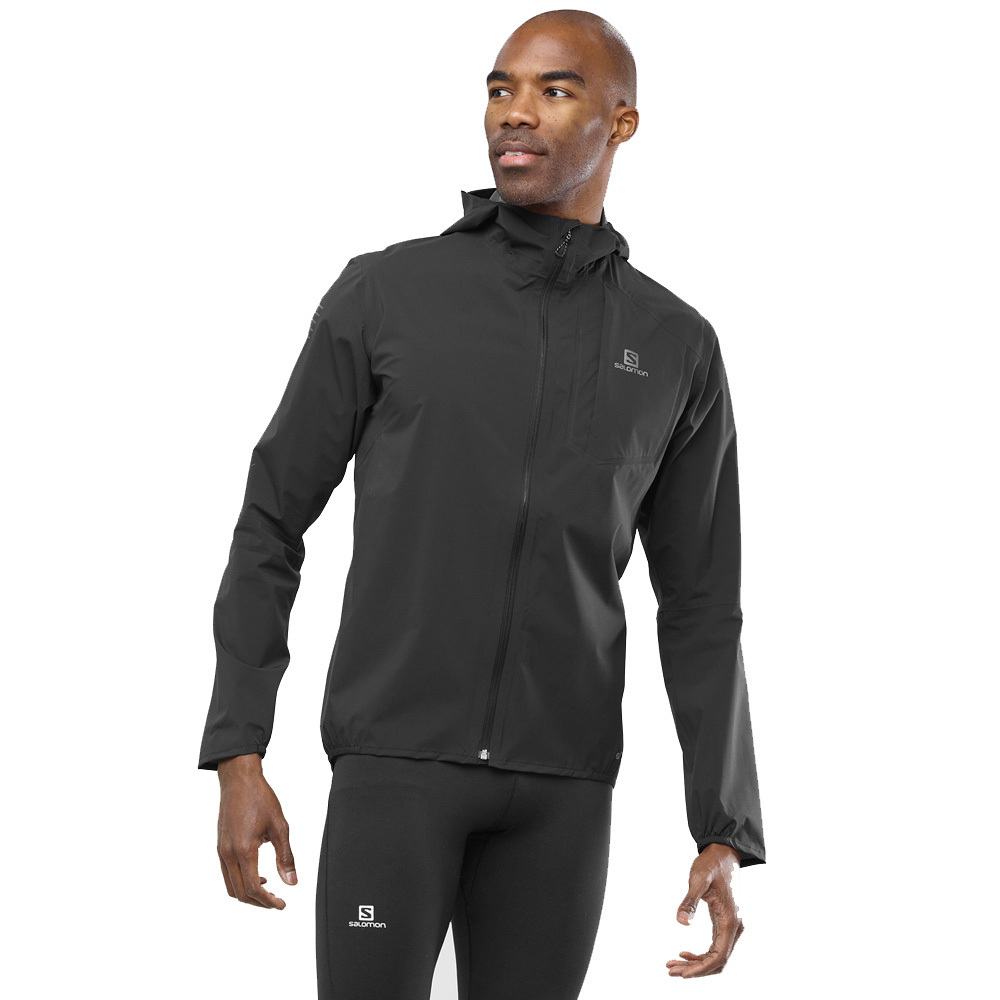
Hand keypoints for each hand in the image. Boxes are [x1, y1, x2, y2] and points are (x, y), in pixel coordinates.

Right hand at [216, 753, 296, 908]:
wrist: (239, 780)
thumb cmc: (260, 798)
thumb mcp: (280, 826)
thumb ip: (285, 856)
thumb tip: (291, 882)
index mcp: (243, 850)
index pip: (253, 888)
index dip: (268, 902)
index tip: (282, 904)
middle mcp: (228, 854)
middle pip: (240, 893)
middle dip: (258, 902)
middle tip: (277, 902)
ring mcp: (221, 851)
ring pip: (231, 886)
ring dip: (248, 894)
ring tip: (268, 891)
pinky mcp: (220, 846)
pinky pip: (227, 874)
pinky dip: (240, 882)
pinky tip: (257, 875)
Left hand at [666, 843, 743, 977]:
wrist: (723, 854)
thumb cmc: (711, 865)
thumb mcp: (698, 880)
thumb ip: (690, 901)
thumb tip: (681, 922)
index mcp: (731, 920)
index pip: (719, 956)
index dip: (701, 968)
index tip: (682, 974)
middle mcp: (735, 927)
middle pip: (717, 961)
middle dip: (695, 969)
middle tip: (670, 970)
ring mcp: (731, 927)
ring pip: (716, 957)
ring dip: (696, 964)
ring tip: (672, 965)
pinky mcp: (725, 924)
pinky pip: (715, 948)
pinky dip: (700, 955)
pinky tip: (683, 953)